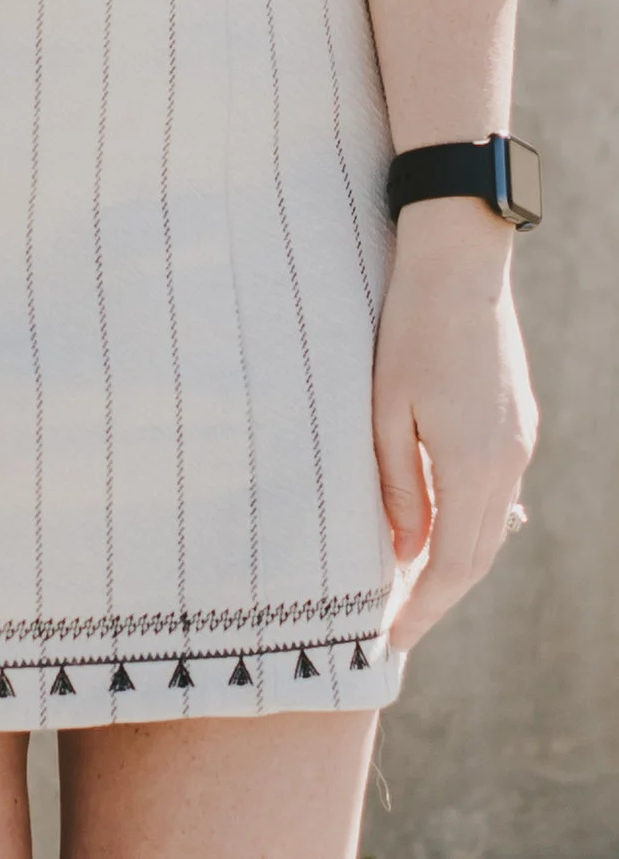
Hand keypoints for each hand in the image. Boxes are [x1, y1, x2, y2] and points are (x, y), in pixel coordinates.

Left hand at [373, 197, 537, 650]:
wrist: (461, 263)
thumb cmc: (408, 328)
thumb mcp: (385, 409)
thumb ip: (396, 484)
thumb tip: (402, 551)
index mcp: (473, 466)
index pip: (450, 566)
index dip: (421, 609)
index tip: (389, 642)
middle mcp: (507, 462)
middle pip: (476, 556)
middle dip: (436, 599)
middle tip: (396, 629)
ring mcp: (518, 442)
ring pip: (489, 527)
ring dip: (453, 563)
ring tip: (408, 587)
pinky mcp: (518, 422)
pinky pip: (495, 494)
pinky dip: (467, 524)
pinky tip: (438, 530)